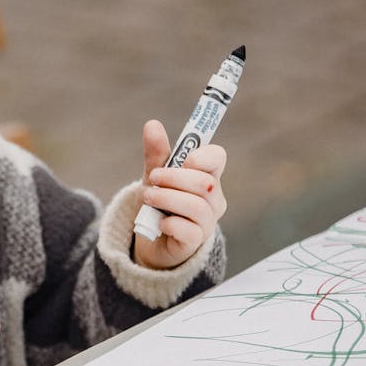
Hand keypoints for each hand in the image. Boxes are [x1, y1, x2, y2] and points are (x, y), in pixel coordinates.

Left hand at [133, 119, 227, 269]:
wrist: (151, 239)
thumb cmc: (160, 203)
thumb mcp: (155, 176)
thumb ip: (156, 153)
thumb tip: (152, 124)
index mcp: (207, 176)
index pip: (218, 157)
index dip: (201, 155)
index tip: (182, 159)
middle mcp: (213, 199)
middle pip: (205, 183)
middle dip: (174, 178)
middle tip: (153, 179)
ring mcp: (207, 221)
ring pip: (197, 206)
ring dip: (168, 198)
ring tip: (148, 197)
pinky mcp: (196, 242)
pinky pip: (189, 231)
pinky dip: (170, 223)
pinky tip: (160, 222)